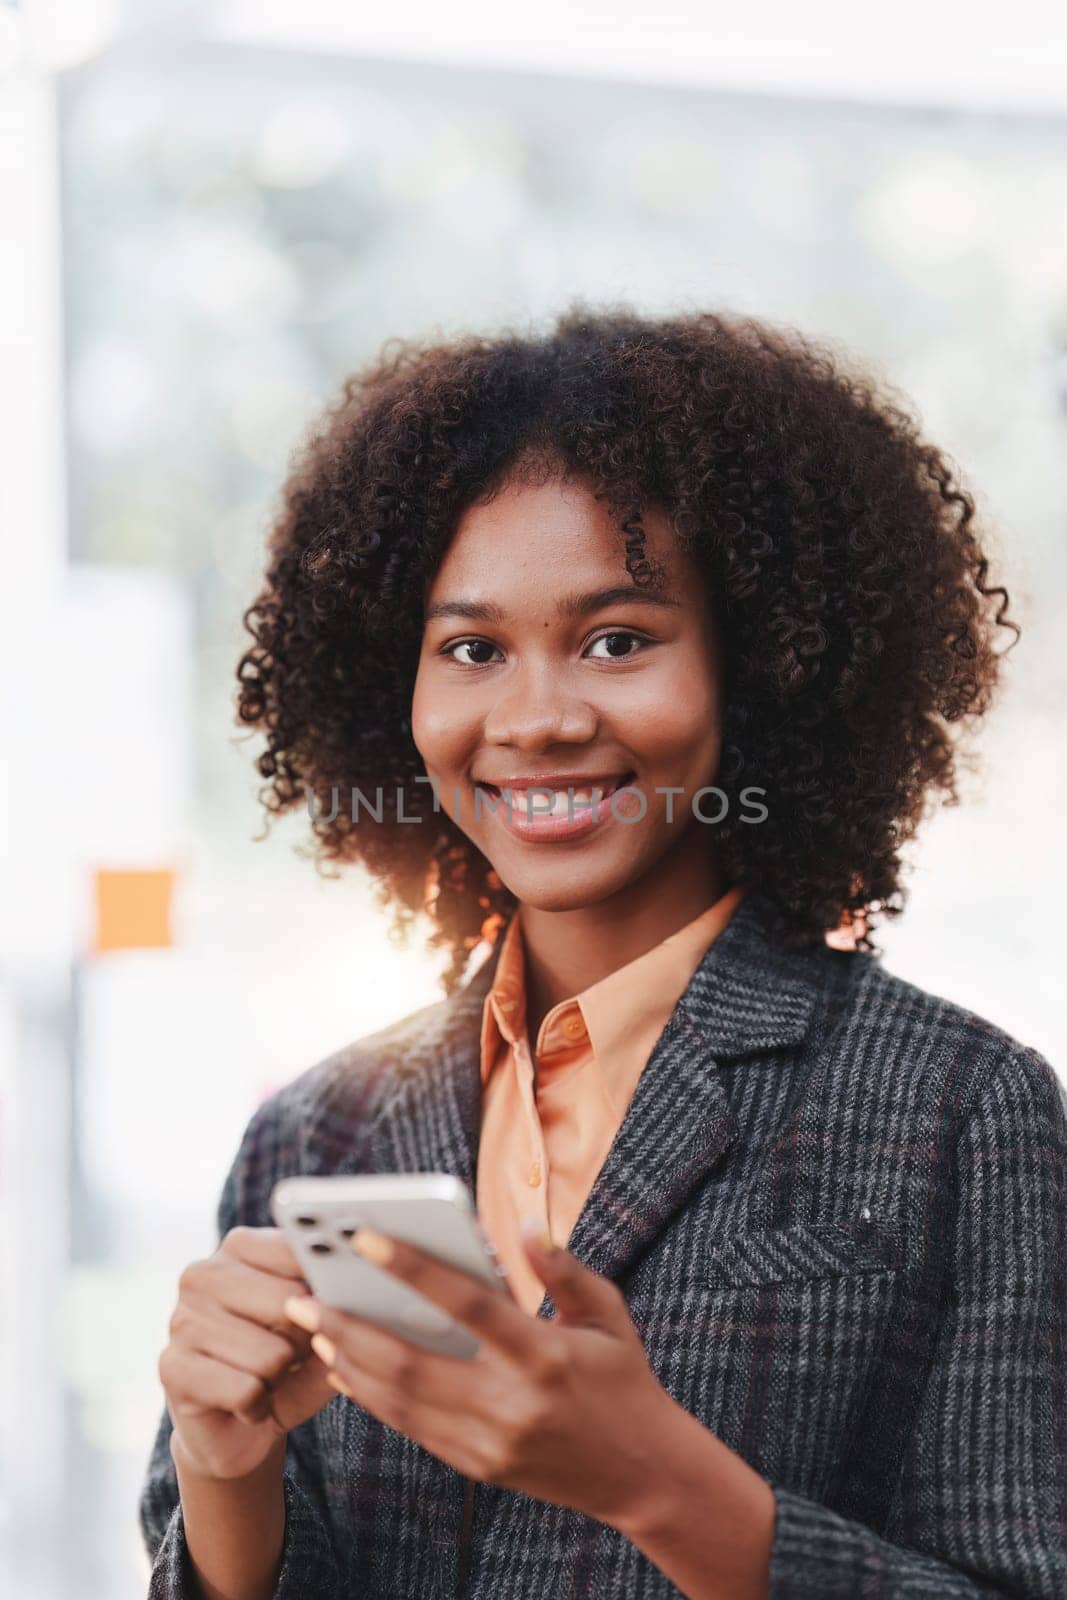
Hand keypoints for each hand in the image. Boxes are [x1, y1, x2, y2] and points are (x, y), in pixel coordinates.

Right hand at [159, 1226, 338, 1480]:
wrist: (235, 1429)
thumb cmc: (284, 1365)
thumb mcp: (319, 1329)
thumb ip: (333, 1308)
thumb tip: (335, 1309)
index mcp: (239, 1246)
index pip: (301, 1253)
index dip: (323, 1296)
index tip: (313, 1311)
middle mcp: (202, 1273)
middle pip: (290, 1303)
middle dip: (302, 1343)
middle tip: (286, 1356)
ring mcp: (181, 1319)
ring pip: (272, 1355)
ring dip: (279, 1379)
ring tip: (263, 1379)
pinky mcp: (172, 1367)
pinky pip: (247, 1391)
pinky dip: (258, 1407)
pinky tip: (245, 1404)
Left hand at [281, 1222, 675, 1528]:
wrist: (643, 1475)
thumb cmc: (624, 1380)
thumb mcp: (608, 1315)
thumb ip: (564, 1269)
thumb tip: (526, 1225)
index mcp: (543, 1356)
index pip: (467, 1304)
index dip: (413, 1268)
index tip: (364, 1237)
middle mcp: (510, 1403)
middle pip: (411, 1363)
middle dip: (348, 1328)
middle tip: (304, 1296)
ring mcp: (489, 1443)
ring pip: (400, 1400)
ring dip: (348, 1363)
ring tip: (312, 1327)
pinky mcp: (477, 1467)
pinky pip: (411, 1427)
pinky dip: (372, 1397)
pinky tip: (346, 1370)